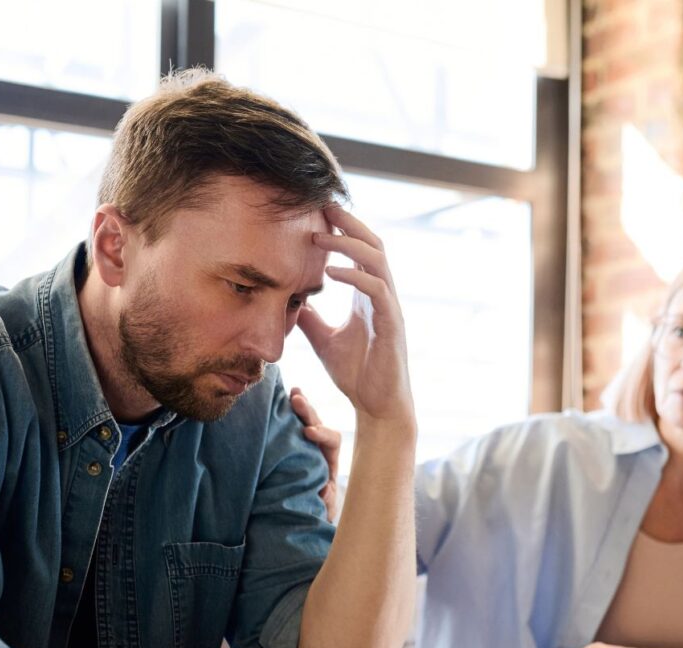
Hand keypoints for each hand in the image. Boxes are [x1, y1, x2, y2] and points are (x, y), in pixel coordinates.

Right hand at [291, 387, 340, 523]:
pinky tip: (276, 399)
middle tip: (296, 400)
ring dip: (298, 405)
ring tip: (291, 392)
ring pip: (303, 419)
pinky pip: (288, 425)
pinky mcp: (288, 444)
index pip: (331, 440)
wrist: (301, 513)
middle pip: (317, 423)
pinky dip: (284, 412)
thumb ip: (326, 501)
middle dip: (308, 412)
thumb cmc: (315, 509)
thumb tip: (323, 491)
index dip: (322, 433)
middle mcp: (317, 447)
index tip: (309, 432)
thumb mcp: (323, 508)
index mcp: (329, 460)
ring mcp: (302, 443)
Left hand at [297, 206, 413, 425]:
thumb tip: (291, 300)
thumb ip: (311, 318)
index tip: (318, 212)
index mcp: (368, 297)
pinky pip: (376, 290)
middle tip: (323, 204)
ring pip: (377, 260)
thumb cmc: (357, 376)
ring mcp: (389, 309)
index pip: (359, 251)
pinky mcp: (391, 325)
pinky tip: (332, 271)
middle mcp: (382, 297)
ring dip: (349, 243)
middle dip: (349, 222)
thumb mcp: (324, 340)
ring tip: (321, 234)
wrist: (377, 407)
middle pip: (372, 244)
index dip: (342, 229)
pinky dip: (355, 276)